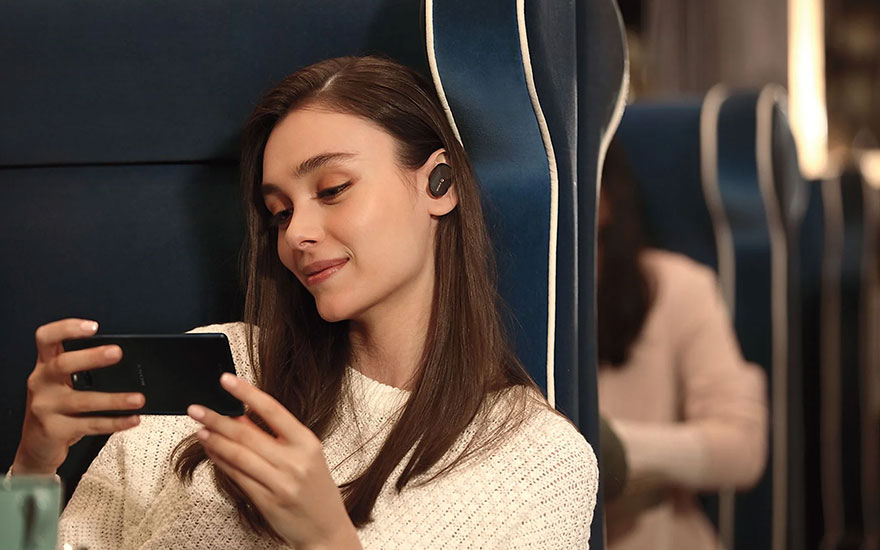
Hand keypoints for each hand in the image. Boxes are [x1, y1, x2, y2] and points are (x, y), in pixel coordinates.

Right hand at [14, 319, 144, 474]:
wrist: (37, 446)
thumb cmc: (57, 408)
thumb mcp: (62, 384)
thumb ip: (83, 370)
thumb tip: (129, 363)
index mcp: (45, 366)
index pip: (46, 338)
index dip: (67, 328)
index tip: (93, 326)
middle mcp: (41, 383)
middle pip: (62, 364)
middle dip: (91, 357)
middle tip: (117, 353)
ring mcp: (46, 407)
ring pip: (82, 400)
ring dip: (114, 399)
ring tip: (138, 398)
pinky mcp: (55, 430)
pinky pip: (90, 425)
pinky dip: (115, 422)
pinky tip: (132, 419)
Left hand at [187, 374, 360, 549]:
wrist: (326, 529)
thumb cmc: (316, 490)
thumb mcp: (307, 456)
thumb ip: (278, 437)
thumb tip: (241, 416)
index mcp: (307, 443)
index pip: (272, 410)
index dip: (246, 393)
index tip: (226, 380)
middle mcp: (294, 461)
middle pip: (247, 433)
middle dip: (217, 418)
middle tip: (197, 408)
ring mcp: (280, 483)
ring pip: (238, 455)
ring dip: (214, 440)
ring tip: (199, 428)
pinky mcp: (267, 502)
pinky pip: (237, 478)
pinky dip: (221, 463)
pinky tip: (212, 452)